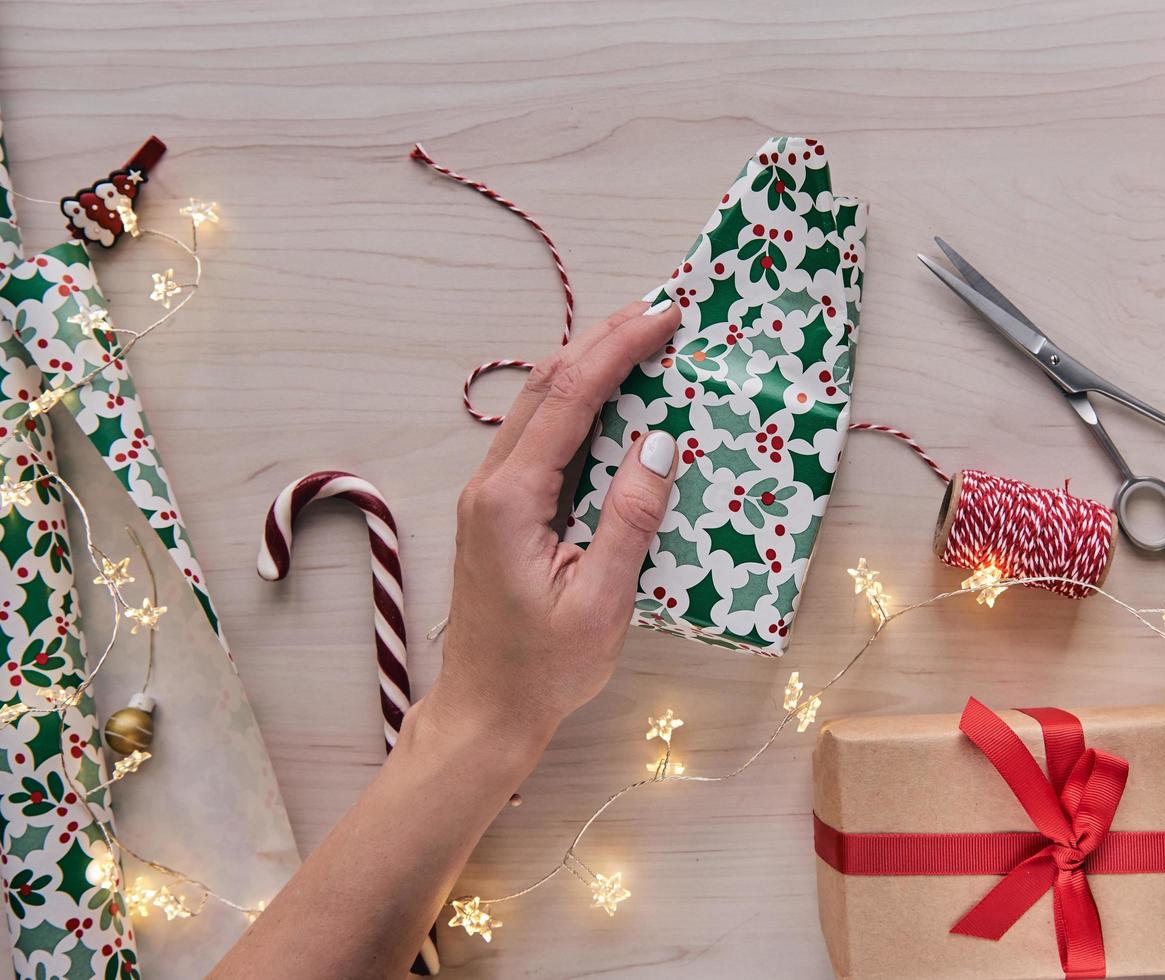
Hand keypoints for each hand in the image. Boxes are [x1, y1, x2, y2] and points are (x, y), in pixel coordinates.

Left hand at [421, 299, 682, 748]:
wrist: (484, 710)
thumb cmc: (542, 668)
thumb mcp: (600, 601)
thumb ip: (629, 518)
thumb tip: (660, 442)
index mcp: (510, 499)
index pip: (567, 399)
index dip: (616, 349)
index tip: (662, 315)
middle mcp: (490, 484)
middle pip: (545, 384)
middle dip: (602, 340)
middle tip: (660, 311)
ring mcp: (490, 493)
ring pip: (538, 404)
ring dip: (588, 366)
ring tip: (641, 339)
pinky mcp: (500, 508)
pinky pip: (539, 436)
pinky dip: (578, 404)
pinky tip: (613, 401)